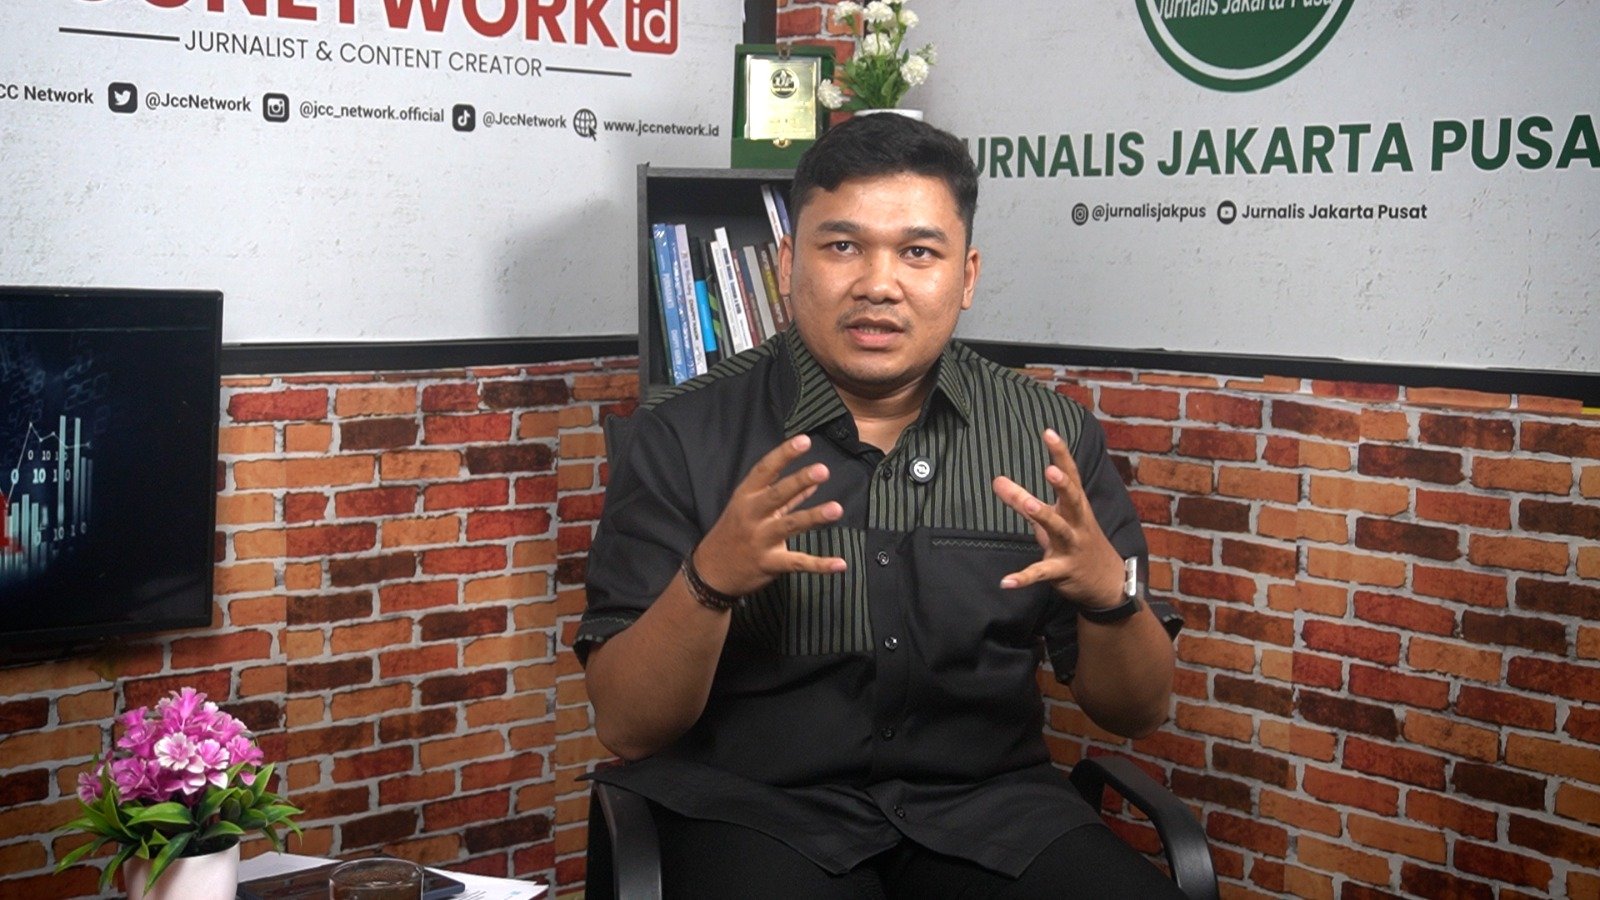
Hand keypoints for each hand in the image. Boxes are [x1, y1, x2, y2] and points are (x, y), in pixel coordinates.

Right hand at [691, 434, 847, 596]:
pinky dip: (820, 565)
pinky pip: (797, 563)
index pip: (765, 470)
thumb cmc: (734, 533)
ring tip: (836, 509)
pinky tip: (840, 564)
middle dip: (799, 481)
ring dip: (814, 516)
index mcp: (746, 497)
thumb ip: (785, 497)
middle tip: (822, 470)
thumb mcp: (750, 508)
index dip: (784, 454)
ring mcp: (760, 540)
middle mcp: (752, 515)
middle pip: (777, 495)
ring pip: (790, 525)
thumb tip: (813, 481)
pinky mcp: (769, 563)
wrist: (712, 572)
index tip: (804, 440)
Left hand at [991, 428, 1125, 608]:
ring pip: (1057, 529)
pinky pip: (1042, 572)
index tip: (1049, 432)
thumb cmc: (1077, 539)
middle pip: (1072, 499)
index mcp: (1076, 505)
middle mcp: (1077, 522)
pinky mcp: (1063, 570)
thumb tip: (997, 481)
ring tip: (1027, 504)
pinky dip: (1024, 577)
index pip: (1071, 475)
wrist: (1107, 582)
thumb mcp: (1055, 517)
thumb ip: (1023, 499)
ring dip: (1043, 516)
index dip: (1061, 454)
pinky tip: (1006, 581)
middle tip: (1050, 469)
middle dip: (1063, 484)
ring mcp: (1071, 546)